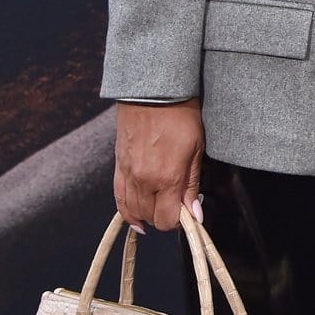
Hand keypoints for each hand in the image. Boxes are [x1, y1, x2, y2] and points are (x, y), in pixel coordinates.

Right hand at [113, 99, 204, 231]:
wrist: (153, 92)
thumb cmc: (180, 115)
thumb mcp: (196, 149)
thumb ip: (192, 185)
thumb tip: (195, 214)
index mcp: (166, 177)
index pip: (167, 219)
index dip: (179, 222)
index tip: (187, 214)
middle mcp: (143, 180)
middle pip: (150, 217)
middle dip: (165, 217)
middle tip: (178, 206)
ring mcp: (128, 173)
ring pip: (133, 210)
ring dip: (147, 215)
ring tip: (160, 209)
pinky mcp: (118, 165)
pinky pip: (119, 197)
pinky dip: (127, 210)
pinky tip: (136, 216)